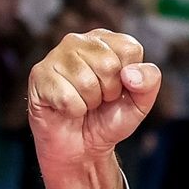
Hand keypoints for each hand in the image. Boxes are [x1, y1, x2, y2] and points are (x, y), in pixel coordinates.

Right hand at [28, 30, 160, 188]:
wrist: (83, 146)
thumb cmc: (109, 118)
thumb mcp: (140, 102)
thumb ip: (149, 82)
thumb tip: (130, 74)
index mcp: (106, 41)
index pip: (130, 49)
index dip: (130, 79)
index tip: (119, 89)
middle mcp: (79, 41)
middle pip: (108, 65)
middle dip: (109, 92)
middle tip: (99, 100)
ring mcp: (56, 56)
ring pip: (86, 82)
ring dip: (90, 102)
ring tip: (84, 103)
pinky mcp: (39, 75)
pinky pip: (67, 97)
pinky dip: (73, 111)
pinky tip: (67, 108)